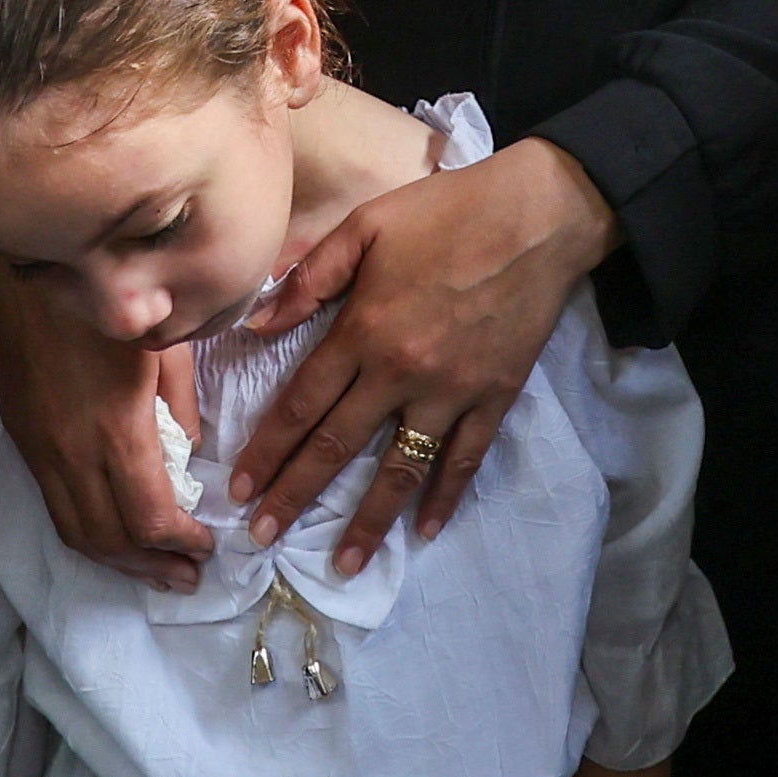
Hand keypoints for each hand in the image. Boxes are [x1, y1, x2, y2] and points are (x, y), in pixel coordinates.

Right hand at [0, 262, 212, 590]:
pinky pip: (54, 506)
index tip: (207, 545)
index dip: (180, 542)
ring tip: (153, 572)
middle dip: (152, 566)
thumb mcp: (169, 343)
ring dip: (116, 561)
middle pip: (110, 539)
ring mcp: (40, 449)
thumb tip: (193, 453)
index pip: (149, 516)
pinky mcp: (22, 439)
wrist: (28, 271)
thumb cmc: (111, 296)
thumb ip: (184, 405)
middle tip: (186, 579)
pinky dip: (87, 534)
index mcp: (117, 429)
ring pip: (75, 532)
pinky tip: (112, 535)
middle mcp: (72, 451)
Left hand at [233, 141, 617, 561]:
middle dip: (296, 496)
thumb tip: (256, 326)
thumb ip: (309, 278)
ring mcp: (452, 391)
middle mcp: (402, 372)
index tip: (239, 488)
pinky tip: (427, 530)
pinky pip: (466, 458)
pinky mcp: (495, 396)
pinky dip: (446, 497)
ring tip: (344, 564)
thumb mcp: (365, 225)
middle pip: (338, 446)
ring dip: (369, 520)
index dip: (267, 449)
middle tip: (264, 537)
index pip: (302, 404)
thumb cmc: (446, 212)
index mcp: (363, 330)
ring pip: (402, 468)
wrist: (538, 216)